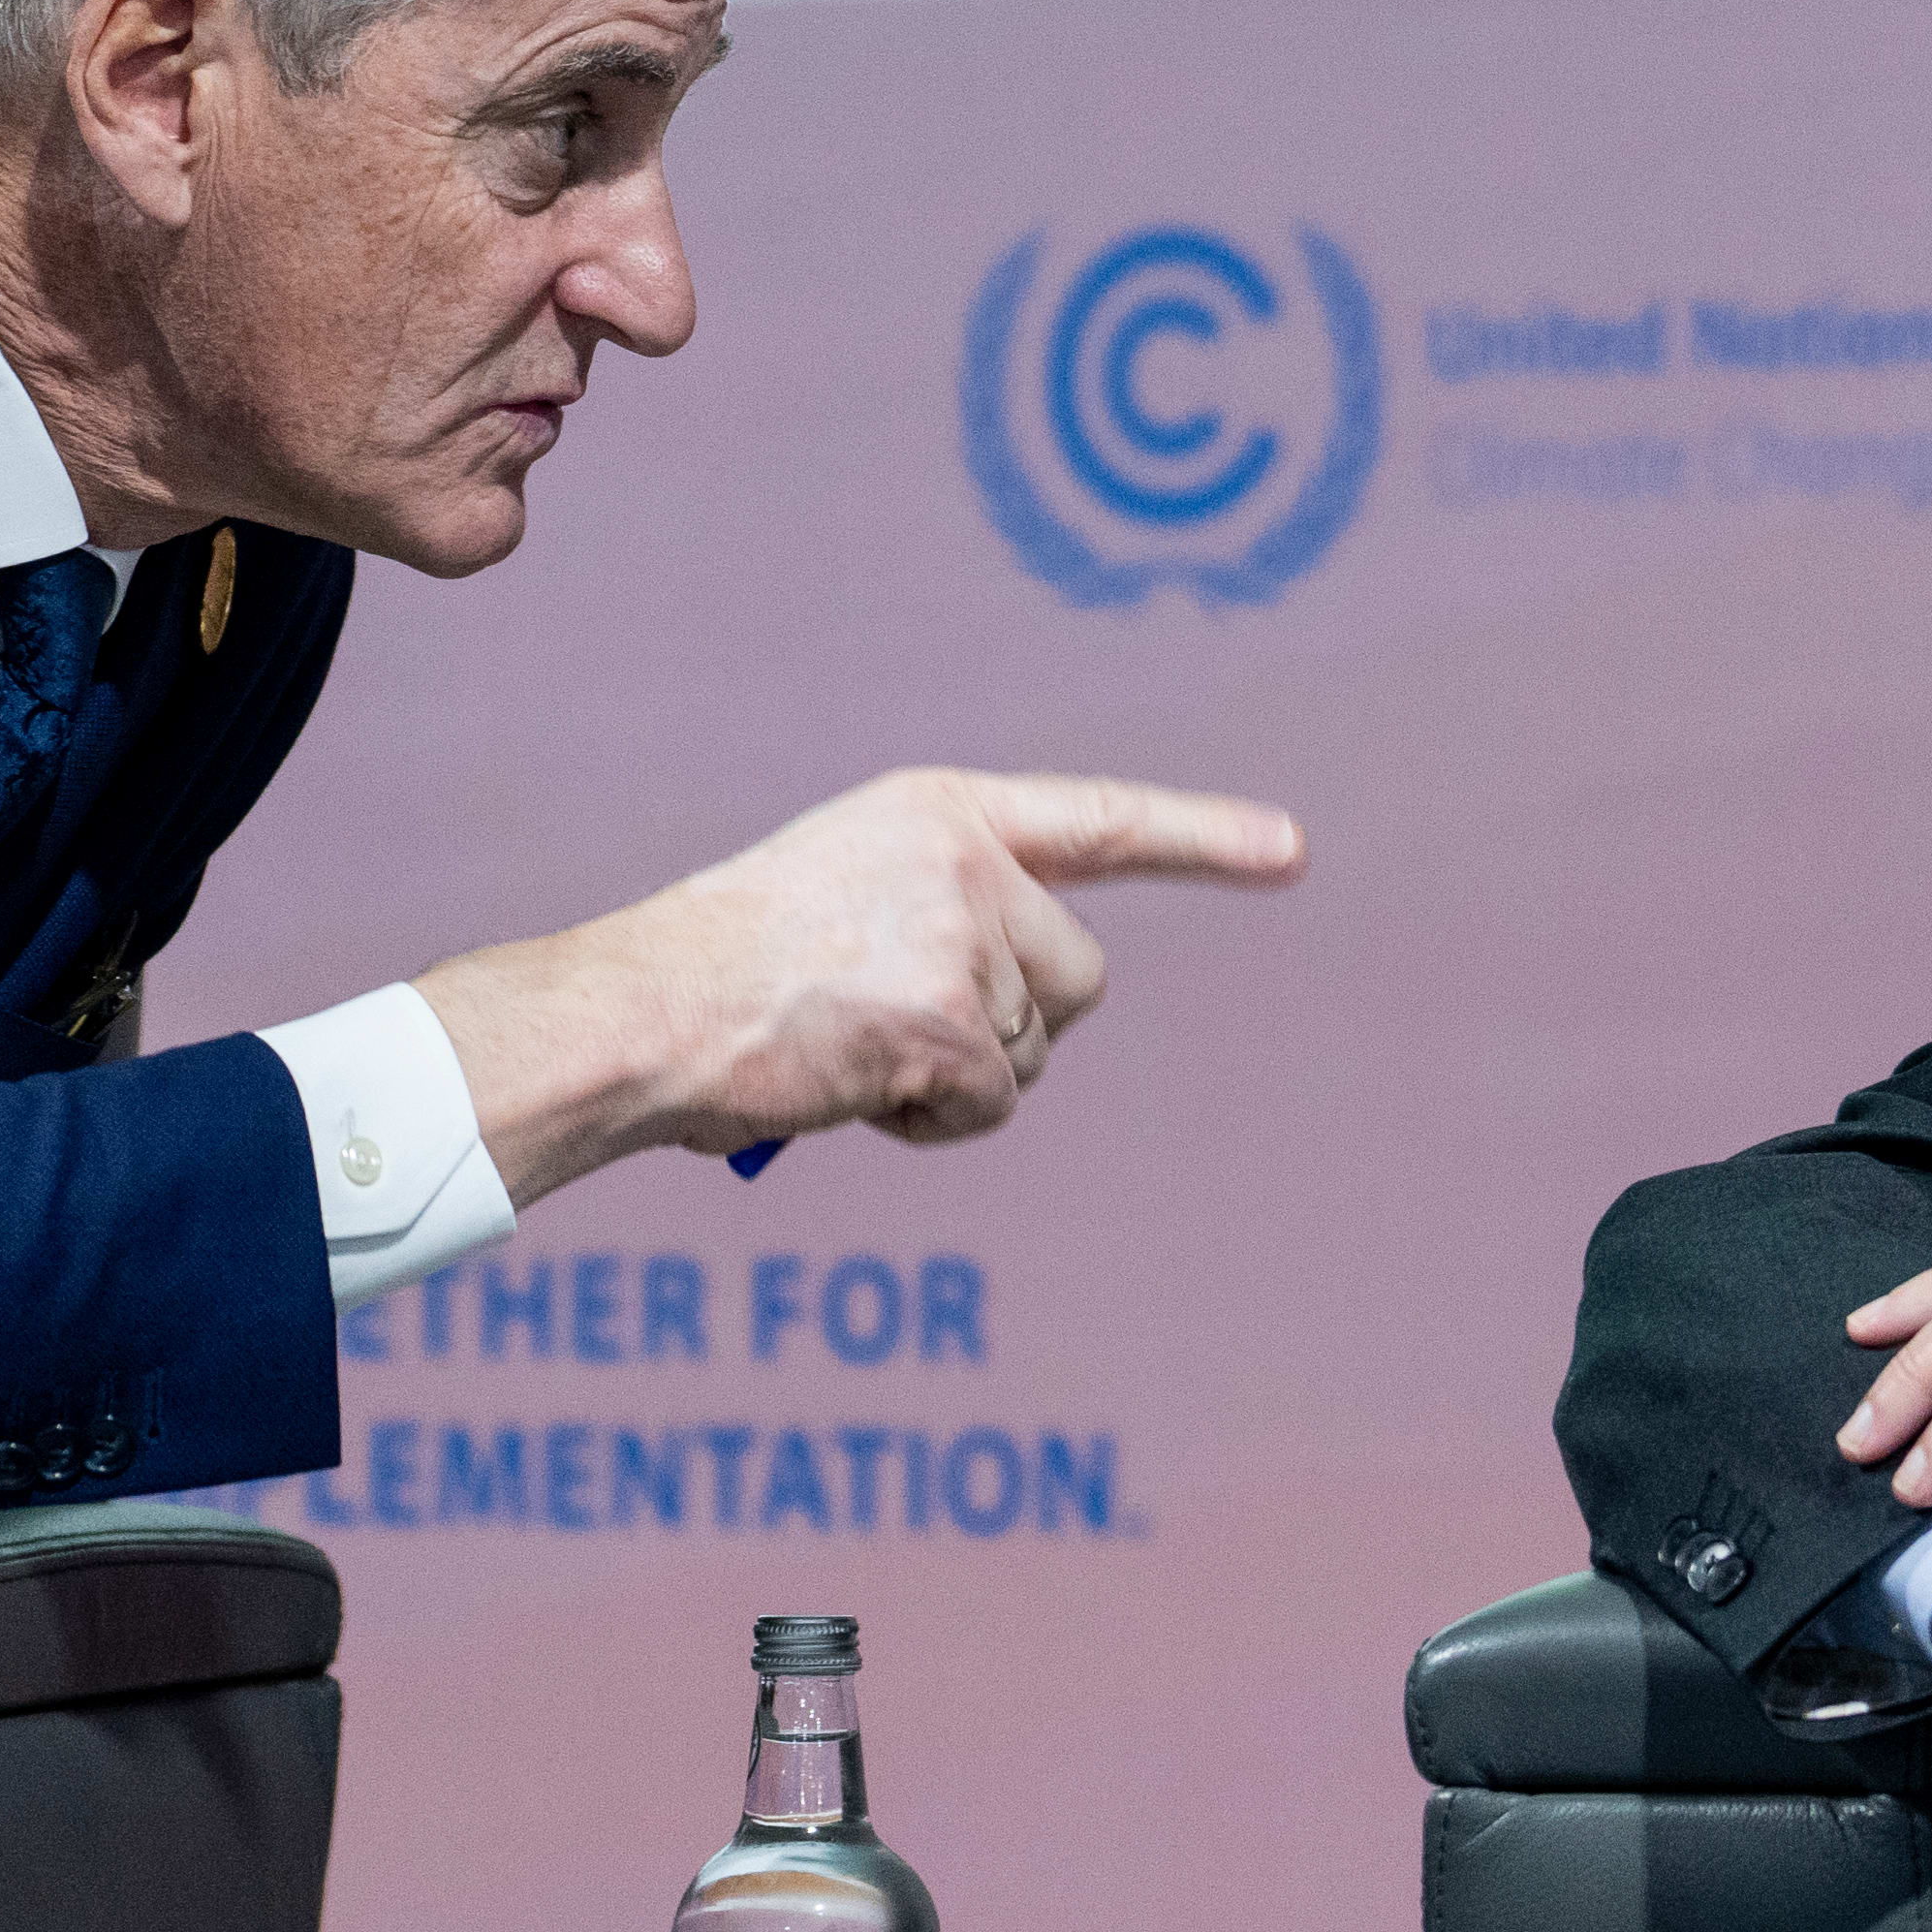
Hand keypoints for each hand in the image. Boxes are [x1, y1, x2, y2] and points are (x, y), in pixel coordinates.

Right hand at [417, 767, 1305, 1201]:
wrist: (639, 1012)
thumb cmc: (721, 972)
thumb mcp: (847, 893)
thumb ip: (947, 914)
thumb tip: (1021, 1022)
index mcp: (942, 809)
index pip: (1102, 819)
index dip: (1204, 839)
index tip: (1292, 850)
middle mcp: (968, 859)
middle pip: (1078, 975)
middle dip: (1013, 1023)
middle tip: (888, 1022)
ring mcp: (965, 938)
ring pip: (1035, 1048)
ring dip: (960, 1076)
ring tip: (849, 1046)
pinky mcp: (952, 1021)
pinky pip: (992, 1105)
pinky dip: (933, 1122)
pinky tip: (853, 1089)